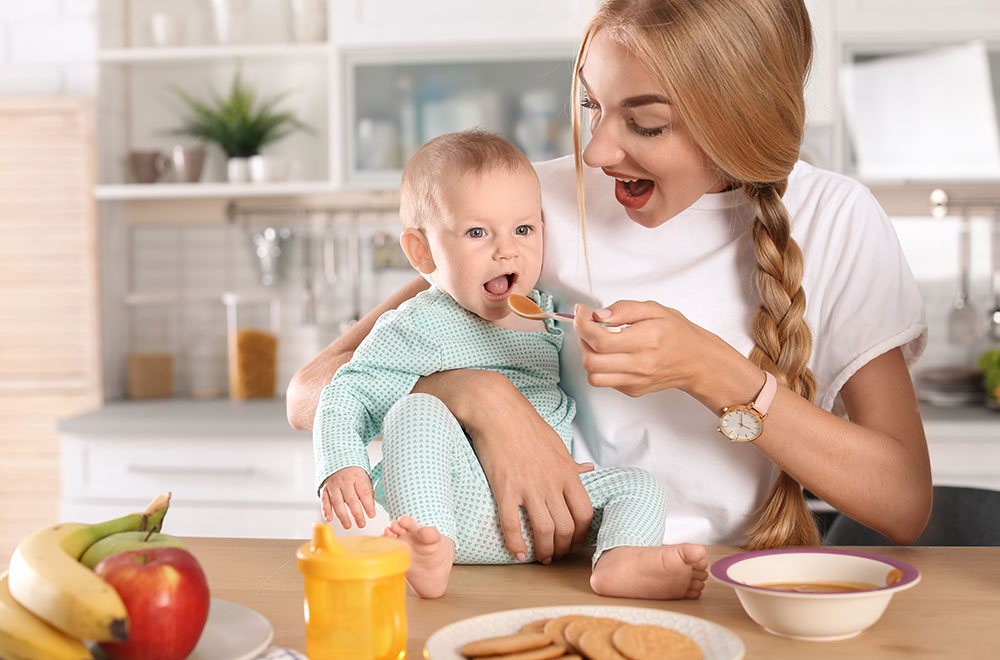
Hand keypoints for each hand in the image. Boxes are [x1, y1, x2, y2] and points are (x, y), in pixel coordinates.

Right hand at [319, 467, 376, 528]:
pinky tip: (329, 518)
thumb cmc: (354, 472)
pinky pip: (324, 501)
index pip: (364, 493)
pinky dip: (326, 510)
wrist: (337, 459)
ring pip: (338, 502)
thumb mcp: (364, 477)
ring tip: (348, 525)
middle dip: (357, 513)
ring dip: (343, 516)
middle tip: (361, 524)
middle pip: (351, 499)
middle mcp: (345, 481)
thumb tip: (371, 508)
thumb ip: (367, 492)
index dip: (368, 505)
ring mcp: (333, 485)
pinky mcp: (324, 489)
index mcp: (357, 477)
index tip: (372, 515)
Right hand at [416, 370, 594, 563]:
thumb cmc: (526, 425)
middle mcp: (552, 483)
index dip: (581, 534)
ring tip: (540, 557)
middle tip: (555, 554)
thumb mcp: (556, 444)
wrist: (496, 410)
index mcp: (567, 472)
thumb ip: (570, 464)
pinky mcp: (505, 488)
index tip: (572, 541)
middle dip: (562, 548)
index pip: (584, 513)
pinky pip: (512, 525)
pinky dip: (516, 544)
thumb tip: (587, 469)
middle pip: (566, 528)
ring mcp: (529, 487)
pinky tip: (517, 553)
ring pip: (544, 531)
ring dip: (544, 551)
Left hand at [573, 300, 718, 397]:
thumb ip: (624, 309)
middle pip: (591, 360)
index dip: (583, 324)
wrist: (697, 361)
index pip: (600, 339)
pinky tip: (612, 353)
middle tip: (587, 326)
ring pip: (593, 376)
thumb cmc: (678, 334)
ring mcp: (636, 381)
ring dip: (588, 356)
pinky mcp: (633, 390)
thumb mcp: (655, 309)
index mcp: (646, 340)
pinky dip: (601, 366)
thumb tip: (599, 315)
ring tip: (597, 341)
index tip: (581, 312)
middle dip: (582, 340)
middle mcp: (640, 364)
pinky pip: (605, 381)